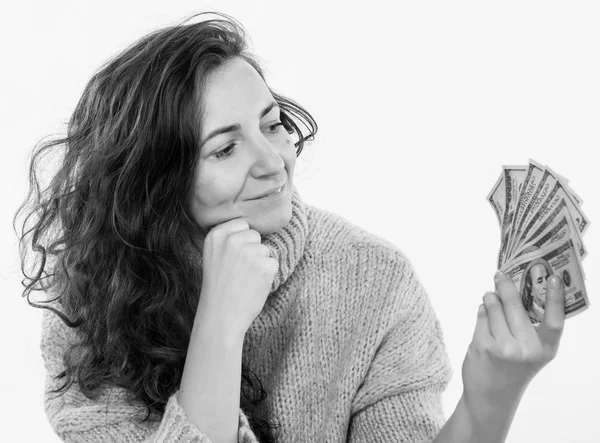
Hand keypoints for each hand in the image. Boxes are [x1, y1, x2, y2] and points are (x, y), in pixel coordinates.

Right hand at [196, 218, 277, 338]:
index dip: (241, 241)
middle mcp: (232, 240)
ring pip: (265, 250)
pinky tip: (253, 285)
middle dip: (251, 250)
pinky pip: (273, 263)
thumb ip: (227, 239)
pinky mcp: (264, 266)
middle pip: (255, 235)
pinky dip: (267, 275)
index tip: (232, 257)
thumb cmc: (218, 287)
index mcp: (216, 235)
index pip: (241, 224)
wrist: (221, 316)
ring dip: (259, 264)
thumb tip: (251, 227)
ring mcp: (249, 252)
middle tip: (238, 271)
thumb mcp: (212, 256)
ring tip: (244, 280)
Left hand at [461, 271, 564, 407]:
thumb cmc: (512, 370)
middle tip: (500, 275)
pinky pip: (481, 317)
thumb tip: (514, 292)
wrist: (491, 396)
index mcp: (544, 349)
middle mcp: (526, 348)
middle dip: (505, 286)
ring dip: (490, 298)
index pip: (554, 319)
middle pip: (515, 305)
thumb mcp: (529, 352)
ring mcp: (503, 347)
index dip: (555, 298)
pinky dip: (482, 311)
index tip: (553, 277)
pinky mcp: (483, 346)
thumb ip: (528, 327)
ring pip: (494, 307)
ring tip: (490, 296)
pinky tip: (483, 313)